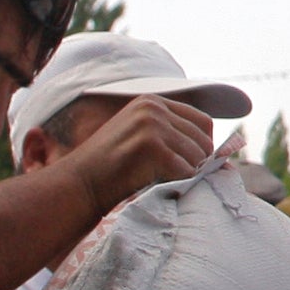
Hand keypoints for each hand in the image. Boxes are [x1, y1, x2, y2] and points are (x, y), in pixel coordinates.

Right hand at [53, 94, 218, 215]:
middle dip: (198, 162)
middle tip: (180, 179)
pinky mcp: (151, 145)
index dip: (203, 146)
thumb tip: (215, 148)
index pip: (202, 121)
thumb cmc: (107, 170)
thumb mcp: (137, 138)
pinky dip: (178, 184)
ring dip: (187, 175)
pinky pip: (185, 170)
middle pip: (203, 138)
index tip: (195, 165)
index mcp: (152, 102)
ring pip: (196, 155)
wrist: (75, 186)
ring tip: (164, 183)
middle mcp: (153, 108)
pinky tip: (159, 187)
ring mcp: (152, 125)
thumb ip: (167, 133)